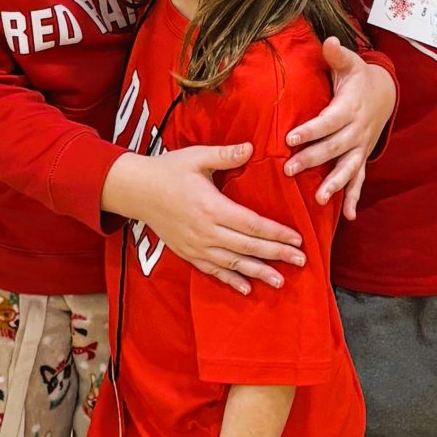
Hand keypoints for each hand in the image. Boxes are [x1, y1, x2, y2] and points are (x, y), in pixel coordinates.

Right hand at [112, 144, 305, 293]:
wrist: (136, 191)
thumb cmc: (169, 170)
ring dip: (258, 272)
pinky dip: (230, 280)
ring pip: (233, 263)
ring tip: (280, 281)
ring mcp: (196, 246)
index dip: (276, 233)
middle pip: (248, 246)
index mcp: (212, 206)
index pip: (252, 223)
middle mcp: (206, 230)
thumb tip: (251, 148)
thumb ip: (226, 155)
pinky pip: (212, 270)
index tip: (297, 239)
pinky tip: (246, 288)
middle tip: (300, 261)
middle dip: (276, 254)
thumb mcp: (197, 156)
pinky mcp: (188, 253)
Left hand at [284, 40, 394, 216]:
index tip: (291, 138)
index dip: (311, 130)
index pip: (328, 121)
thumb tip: (329, 41)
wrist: (384, 94)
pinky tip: (349, 216)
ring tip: (320, 199)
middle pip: (333, 148)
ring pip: (348, 168)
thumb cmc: (358, 77)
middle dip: (312, 159)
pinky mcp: (361, 158)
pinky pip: (359, 180)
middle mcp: (357, 130)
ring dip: (334, 184)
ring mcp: (360, 147)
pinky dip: (355, 198)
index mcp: (349, 108)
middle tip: (289, 170)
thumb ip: (337, 54)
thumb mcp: (349, 63)